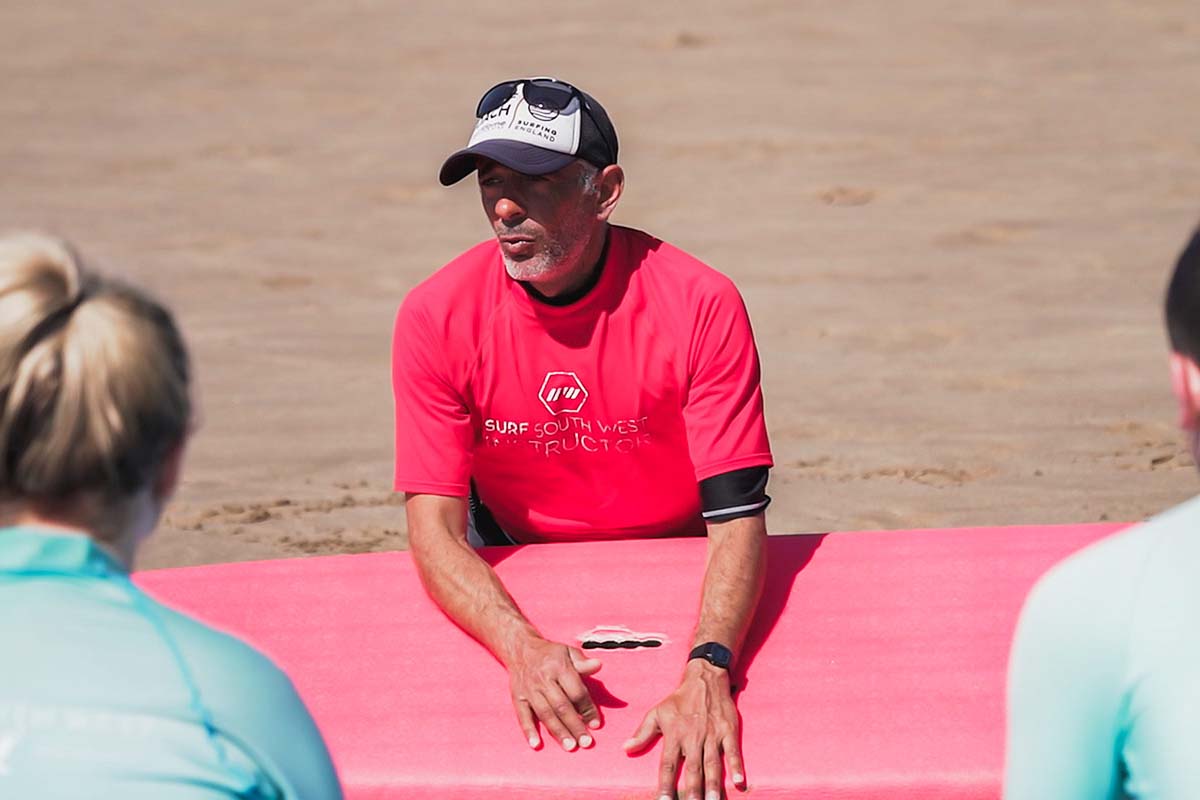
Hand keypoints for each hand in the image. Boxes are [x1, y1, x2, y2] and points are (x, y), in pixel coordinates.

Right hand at [508, 637, 602, 750]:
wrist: (520, 648)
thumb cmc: (549, 653)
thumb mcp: (568, 652)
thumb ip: (583, 663)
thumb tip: (598, 665)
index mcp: (559, 667)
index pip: (576, 692)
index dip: (587, 709)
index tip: (596, 725)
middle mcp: (543, 679)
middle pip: (561, 706)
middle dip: (575, 726)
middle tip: (586, 742)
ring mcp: (529, 690)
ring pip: (545, 714)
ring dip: (558, 731)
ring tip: (570, 746)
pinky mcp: (517, 697)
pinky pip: (522, 715)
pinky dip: (528, 730)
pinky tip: (536, 744)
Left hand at [624, 660, 744, 799]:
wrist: (704, 679)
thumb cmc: (678, 700)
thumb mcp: (656, 713)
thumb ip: (642, 733)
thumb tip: (625, 749)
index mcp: (675, 735)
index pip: (667, 765)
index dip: (665, 784)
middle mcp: (693, 738)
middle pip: (692, 769)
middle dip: (692, 791)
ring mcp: (712, 735)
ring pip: (712, 764)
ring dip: (713, 785)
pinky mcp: (728, 731)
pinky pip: (733, 751)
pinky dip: (736, 766)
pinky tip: (739, 782)